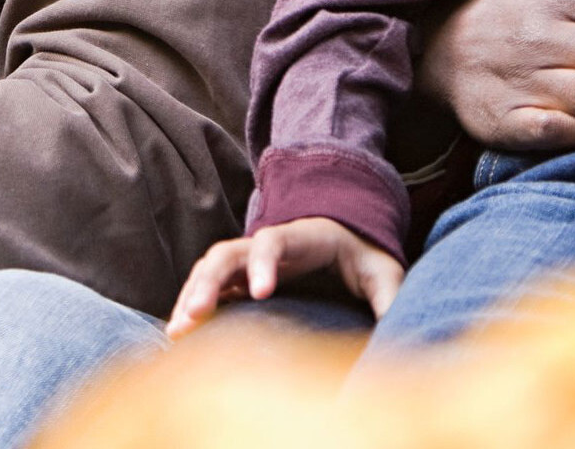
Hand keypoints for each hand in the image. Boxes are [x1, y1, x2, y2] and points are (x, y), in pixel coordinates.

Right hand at [167, 219, 403, 338]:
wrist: (345, 238)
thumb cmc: (363, 257)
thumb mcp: (384, 272)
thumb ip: (389, 295)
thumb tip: (398, 328)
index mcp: (300, 239)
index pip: (274, 243)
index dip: (265, 263)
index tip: (261, 292)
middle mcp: (266, 245)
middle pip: (228, 254)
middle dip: (209, 282)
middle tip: (194, 315)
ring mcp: (249, 261)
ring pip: (211, 270)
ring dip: (191, 296)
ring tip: (176, 332)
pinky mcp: (240, 280)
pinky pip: (209, 289)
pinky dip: (191, 307)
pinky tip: (178, 336)